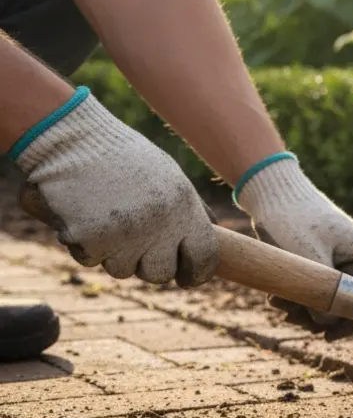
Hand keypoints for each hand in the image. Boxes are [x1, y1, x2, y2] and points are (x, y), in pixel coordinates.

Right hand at [11, 88, 218, 285]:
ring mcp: (125, 236)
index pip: (205, 258)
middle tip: (134, 242)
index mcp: (185, 208)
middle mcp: (160, 225)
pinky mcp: (91, 240)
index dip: (197, 273)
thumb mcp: (169, 175)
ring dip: (114, 253)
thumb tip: (215, 231)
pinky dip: (85, 245)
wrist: (73, 140)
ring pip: (124, 270)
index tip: (187, 277)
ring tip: (105, 218)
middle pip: (161, 273)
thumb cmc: (123, 157)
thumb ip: (191, 208)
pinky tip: (83, 216)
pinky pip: (91, 259)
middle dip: (148, 264)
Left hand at [234, 155, 352, 340]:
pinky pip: (316, 284)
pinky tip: (277, 296)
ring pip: (329, 295)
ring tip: (276, 303)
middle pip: (349, 300)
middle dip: (320, 315)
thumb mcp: (306, 258)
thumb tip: (327, 324)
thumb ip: (322, 292)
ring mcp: (338, 255)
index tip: (329, 336)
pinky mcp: (321, 255)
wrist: (270, 188)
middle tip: (289, 318)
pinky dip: (298, 294)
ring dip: (304, 306)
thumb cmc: (290, 218)